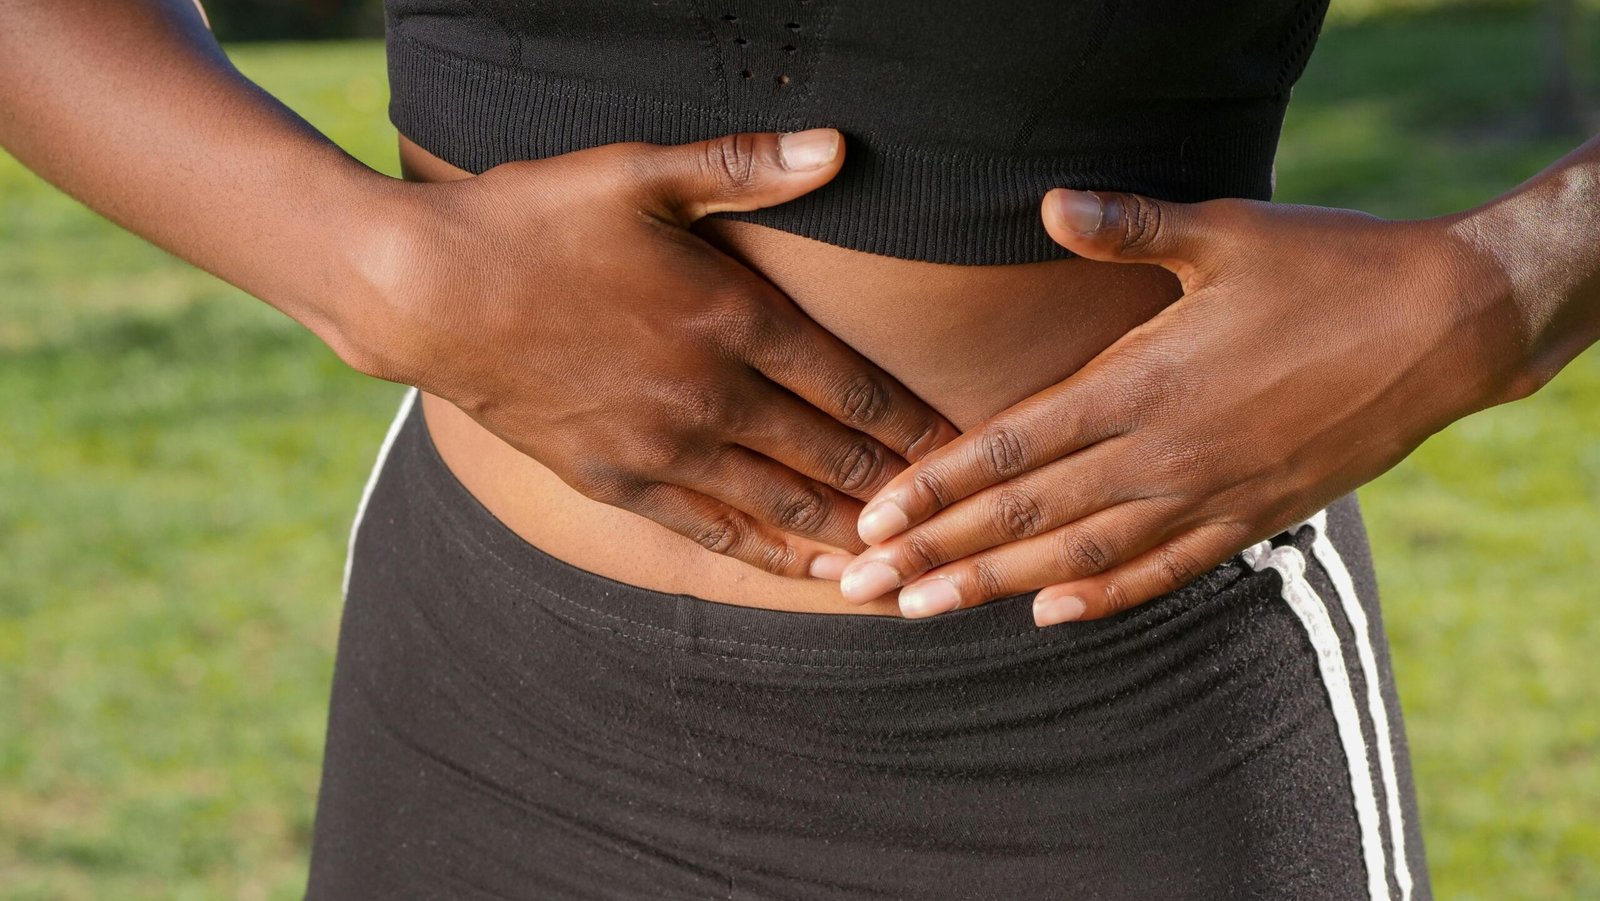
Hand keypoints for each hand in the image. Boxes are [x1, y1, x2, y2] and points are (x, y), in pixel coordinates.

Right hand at [344, 128, 958, 576]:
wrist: (426, 291)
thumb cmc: (534, 219)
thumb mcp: (640, 173)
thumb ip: (747, 166)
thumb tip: (840, 145)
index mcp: (732, 314)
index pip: (853, 384)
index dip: (915, 422)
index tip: (962, 447)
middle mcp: (711, 391)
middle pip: (833, 453)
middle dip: (899, 486)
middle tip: (952, 515)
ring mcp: (664, 444)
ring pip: (784, 502)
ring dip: (850, 532)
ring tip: (902, 558)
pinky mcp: (618, 479)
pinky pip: (715, 530)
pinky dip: (772, 554)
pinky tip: (811, 573)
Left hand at [835, 187, 1528, 622]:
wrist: (1450, 326)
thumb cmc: (1331, 266)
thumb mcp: (1228, 232)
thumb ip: (1130, 227)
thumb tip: (1051, 203)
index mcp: (1144, 378)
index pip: (1012, 445)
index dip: (936, 486)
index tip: (872, 520)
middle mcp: (1166, 449)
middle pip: (1026, 511)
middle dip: (936, 551)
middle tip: (858, 587)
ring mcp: (1210, 492)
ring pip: (1081, 552)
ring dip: (996, 584)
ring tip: (922, 611)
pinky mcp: (1254, 516)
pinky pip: (1166, 570)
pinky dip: (1105, 595)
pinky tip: (1051, 614)